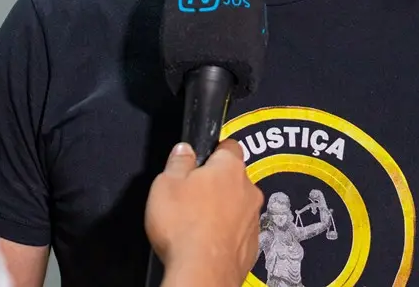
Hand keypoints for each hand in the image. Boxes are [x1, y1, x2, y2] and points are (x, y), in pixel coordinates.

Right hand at [146, 140, 262, 286]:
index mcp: (229, 168)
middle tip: (191, 195)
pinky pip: (239, 231)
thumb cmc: (184, 226)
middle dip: (217, 183)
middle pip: (234, 177)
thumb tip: (184, 150)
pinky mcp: (252, 245)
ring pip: (238, 205)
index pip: (229, 146)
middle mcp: (248, 190)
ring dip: (223, 210)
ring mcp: (253, 219)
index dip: (213, 151)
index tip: (200, 161)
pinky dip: (226, 233)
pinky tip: (207, 242)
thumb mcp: (166, 184)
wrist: (202, 273)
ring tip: (196, 223)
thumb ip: (178, 162)